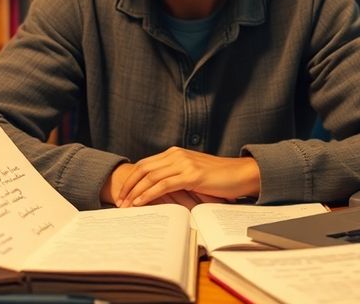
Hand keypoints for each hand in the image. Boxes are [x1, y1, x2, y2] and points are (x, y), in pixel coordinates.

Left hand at [102, 163, 226, 208]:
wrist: (241, 174)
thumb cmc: (219, 178)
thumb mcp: (194, 173)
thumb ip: (177, 176)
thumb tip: (158, 190)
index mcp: (176, 153)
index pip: (146, 164)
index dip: (131, 178)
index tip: (122, 193)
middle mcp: (177, 155)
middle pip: (143, 168)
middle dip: (128, 185)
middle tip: (118, 201)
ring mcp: (184, 163)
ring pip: (151, 177)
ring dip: (135, 192)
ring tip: (125, 205)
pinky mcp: (191, 175)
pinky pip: (163, 184)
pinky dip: (149, 194)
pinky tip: (140, 202)